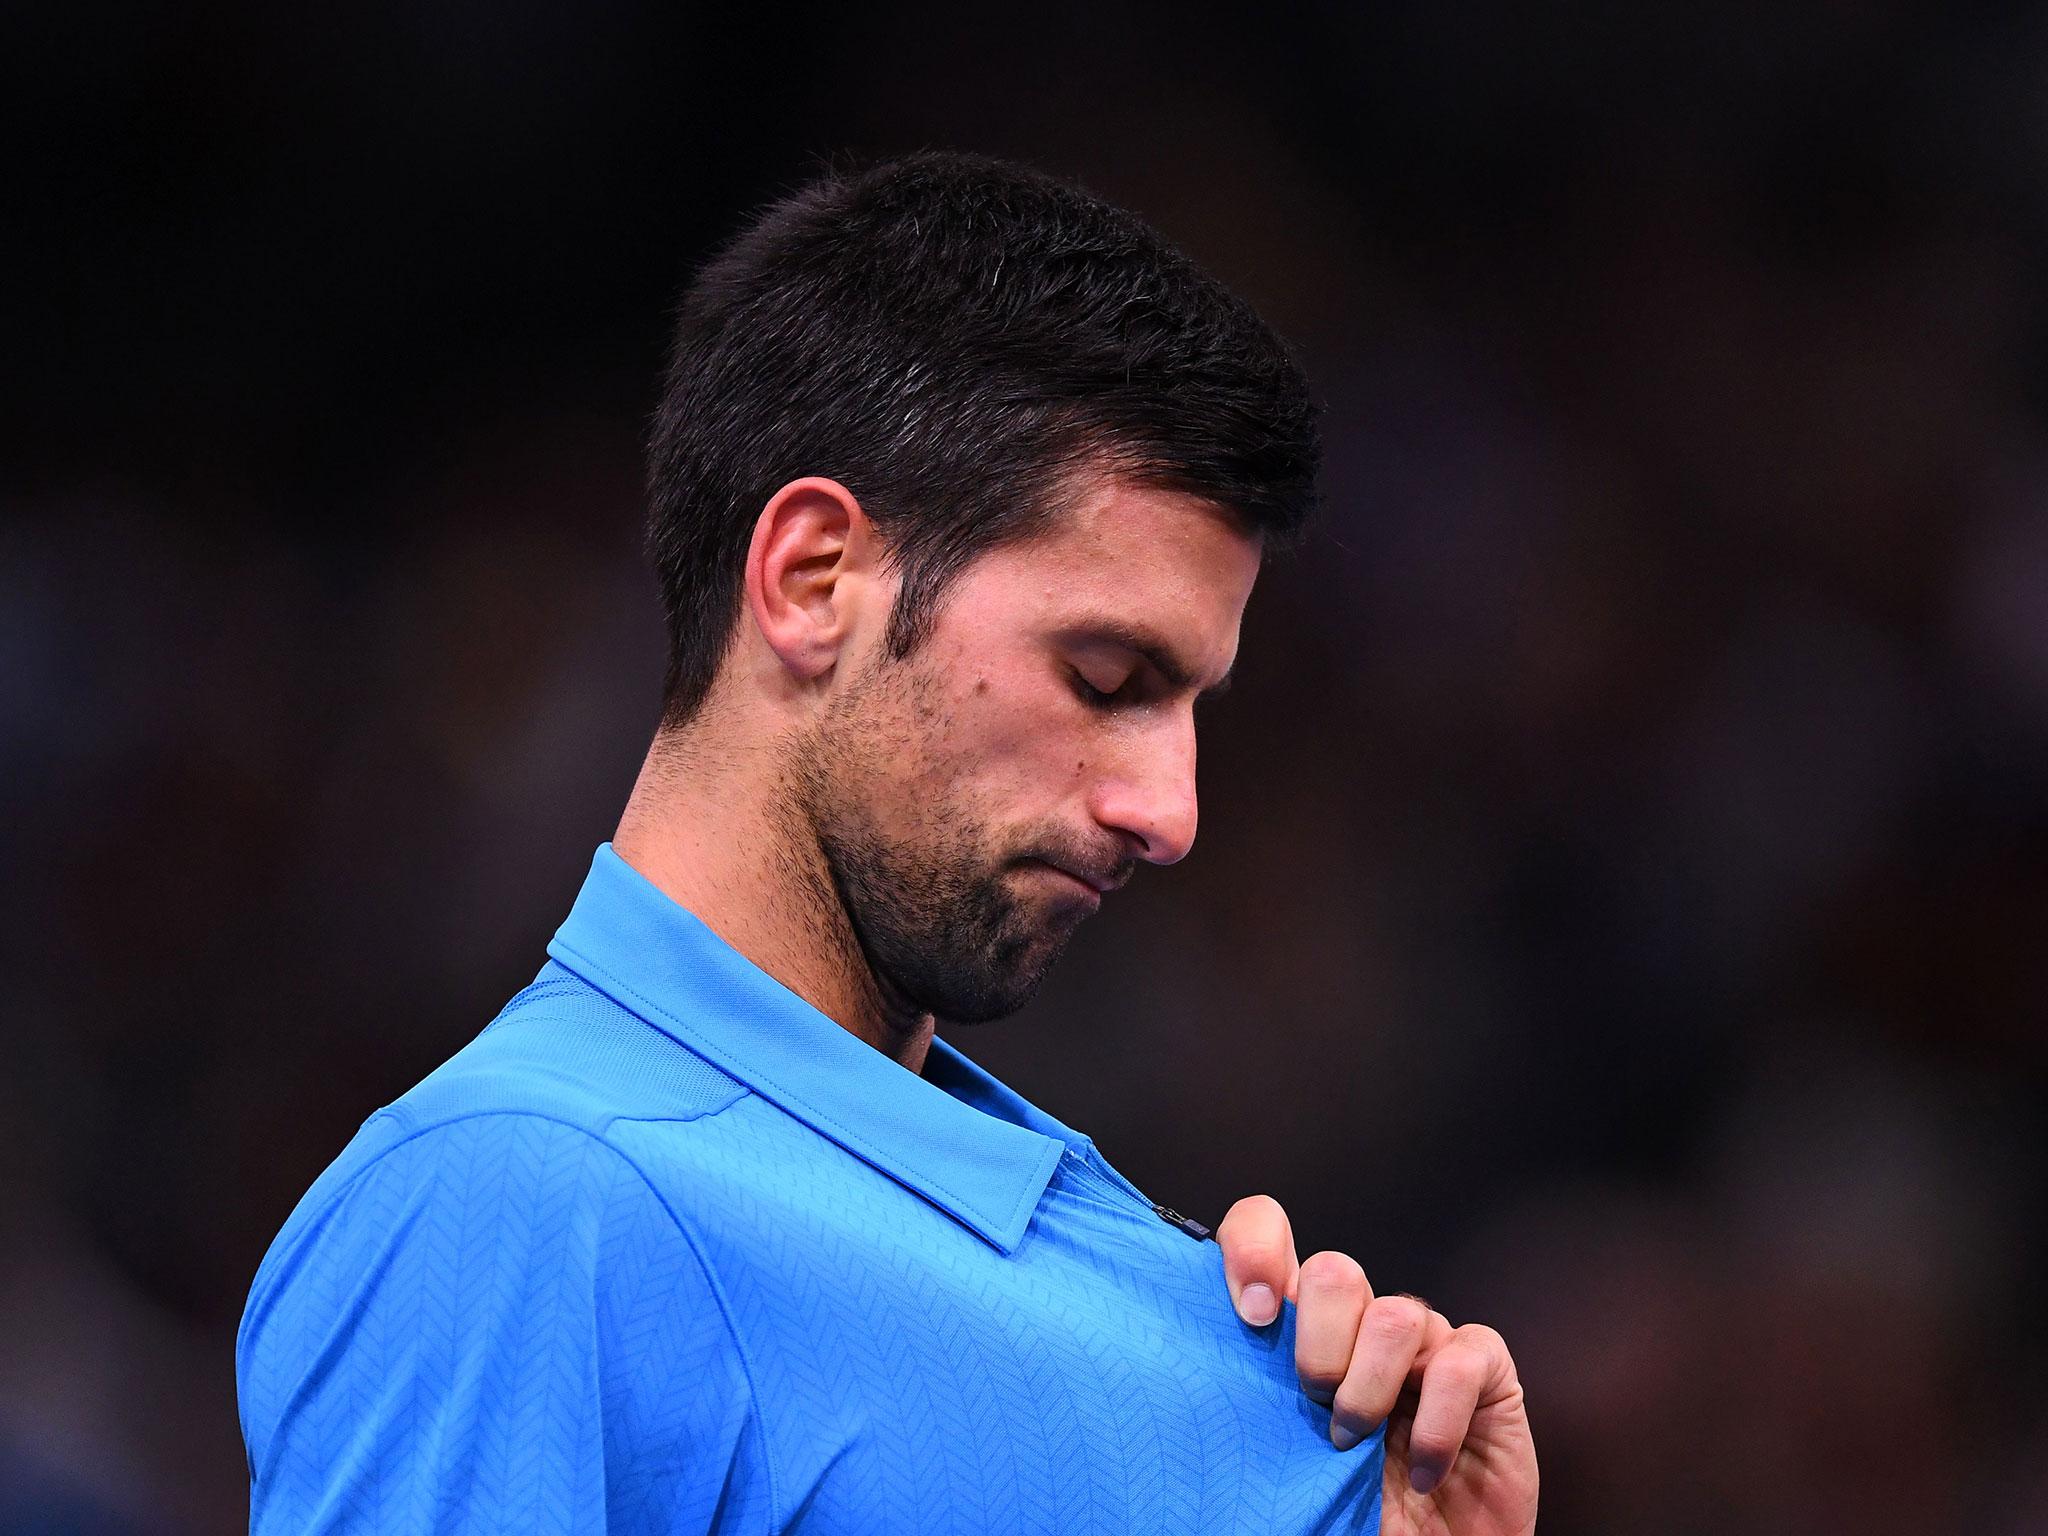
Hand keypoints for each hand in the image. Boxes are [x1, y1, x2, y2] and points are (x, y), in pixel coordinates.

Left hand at [1215, 1196, 1538, 1535]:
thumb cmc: (1345, 1509)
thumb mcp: (1281, 1454)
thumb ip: (1254, 1399)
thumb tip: (1194, 1375)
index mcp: (1304, 1324)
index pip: (1265, 1231)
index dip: (1253, 1249)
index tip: (1253, 1315)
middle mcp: (1363, 1319)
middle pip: (1335, 1271)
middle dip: (1317, 1347)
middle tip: (1313, 1410)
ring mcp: (1427, 1339)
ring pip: (1395, 1315)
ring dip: (1369, 1390)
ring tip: (1356, 1447)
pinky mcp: (1486, 1369)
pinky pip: (1461, 1362)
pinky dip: (1437, 1424)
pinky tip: (1424, 1471)